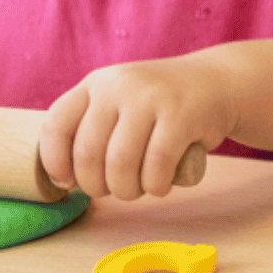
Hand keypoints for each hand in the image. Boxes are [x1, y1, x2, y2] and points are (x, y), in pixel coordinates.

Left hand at [40, 55, 230, 199]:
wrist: (218, 81)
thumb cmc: (161, 105)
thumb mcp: (122, 101)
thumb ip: (93, 127)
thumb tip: (64, 179)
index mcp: (97, 83)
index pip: (57, 124)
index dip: (54, 162)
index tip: (67, 182)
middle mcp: (119, 85)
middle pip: (88, 153)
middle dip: (96, 186)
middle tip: (111, 191)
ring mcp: (151, 98)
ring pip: (120, 164)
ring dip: (126, 191)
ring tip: (137, 190)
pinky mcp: (182, 115)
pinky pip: (157, 166)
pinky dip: (156, 186)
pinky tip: (161, 184)